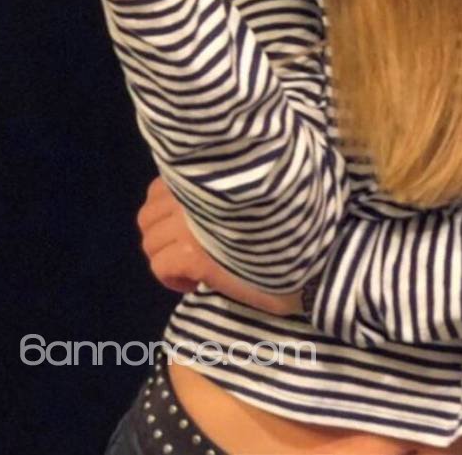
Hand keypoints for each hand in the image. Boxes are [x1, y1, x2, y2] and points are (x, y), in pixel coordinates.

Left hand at [136, 175, 304, 315]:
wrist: (314, 258)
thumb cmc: (293, 228)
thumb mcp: (257, 197)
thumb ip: (226, 191)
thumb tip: (202, 197)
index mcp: (212, 177)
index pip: (159, 187)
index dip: (167, 211)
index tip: (189, 227)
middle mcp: (198, 194)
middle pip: (147, 216)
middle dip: (161, 236)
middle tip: (188, 250)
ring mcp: (193, 223)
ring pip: (150, 242)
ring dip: (166, 257)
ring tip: (193, 266)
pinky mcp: (195, 254)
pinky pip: (161, 265)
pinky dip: (171, 278)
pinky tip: (196, 283)